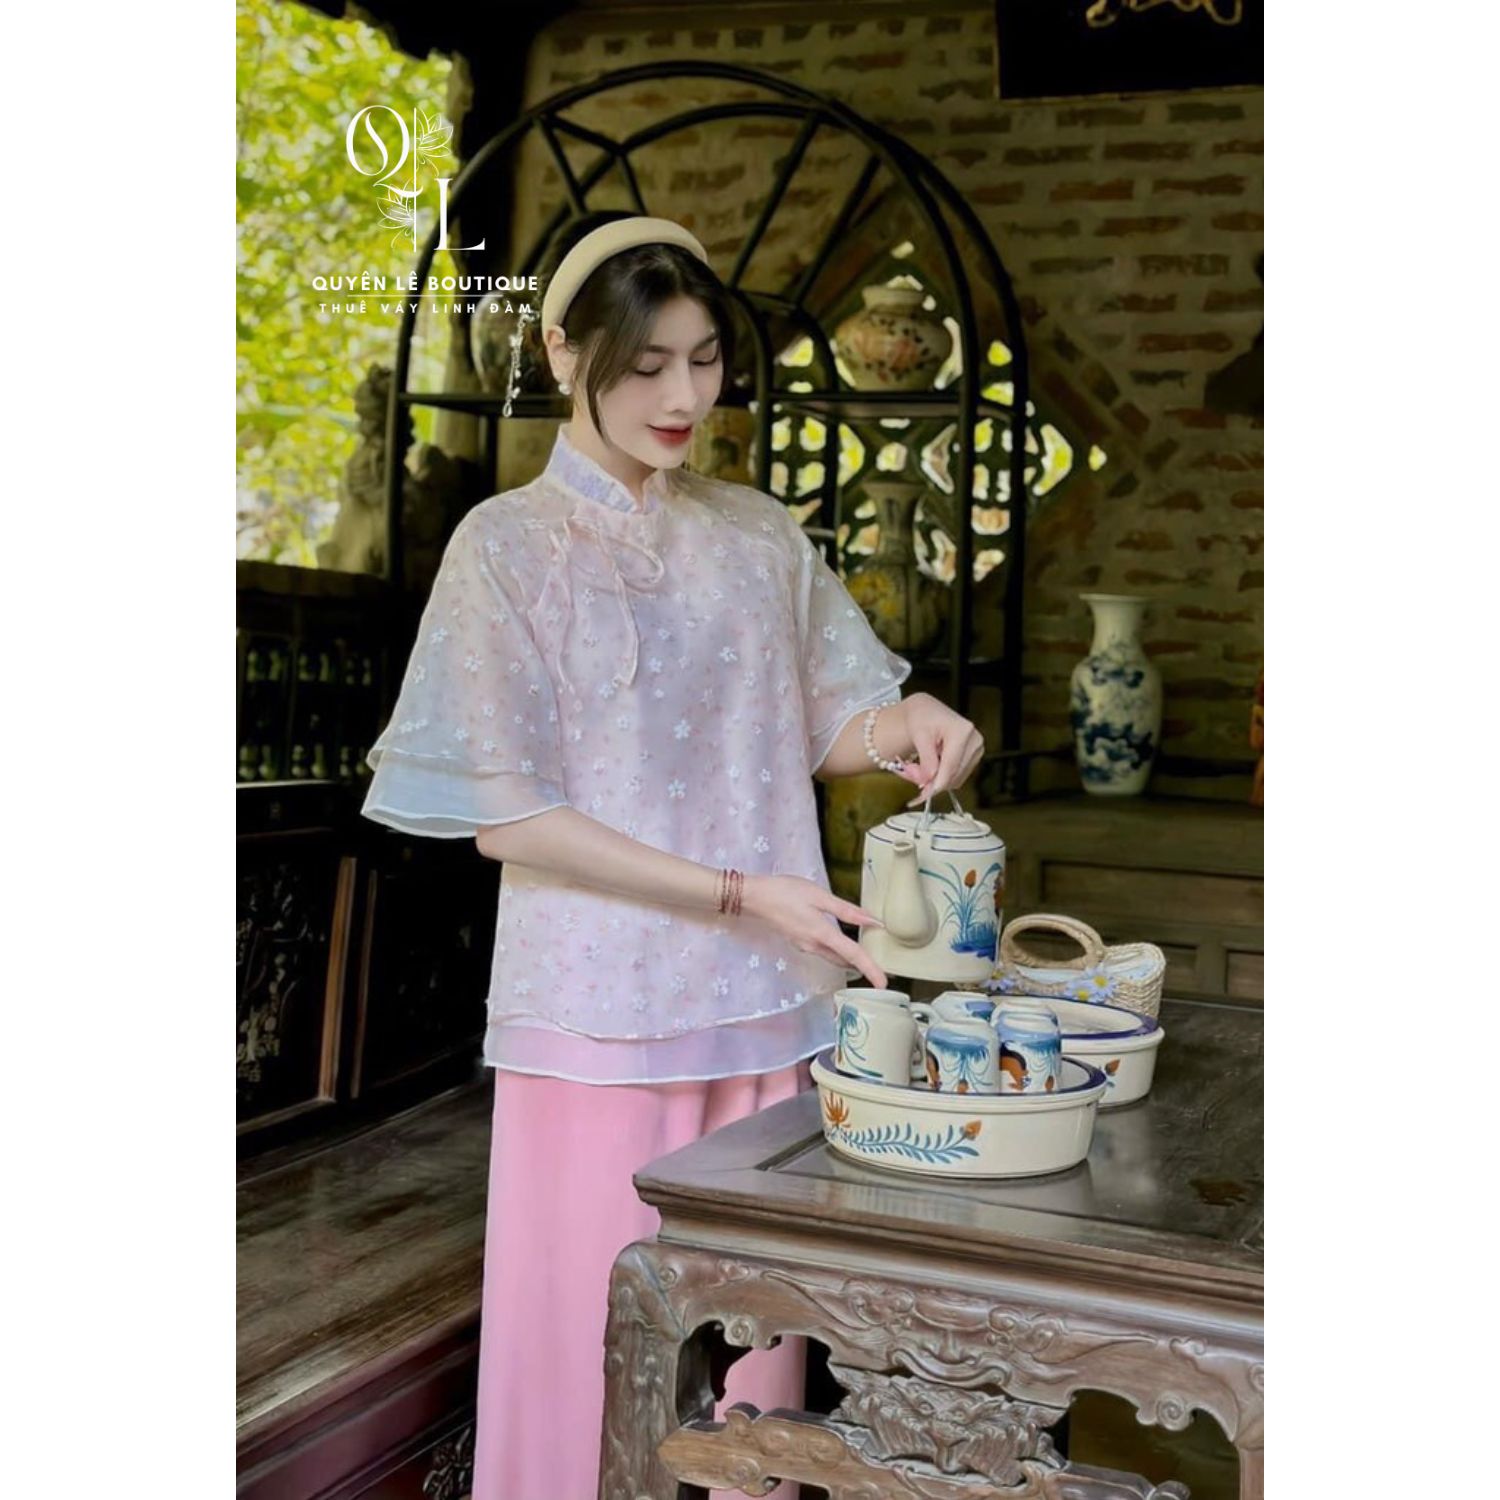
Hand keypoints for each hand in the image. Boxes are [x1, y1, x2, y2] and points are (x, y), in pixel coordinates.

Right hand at [741, 874, 888, 987]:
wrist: (753, 898)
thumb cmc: (785, 892)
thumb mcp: (819, 896)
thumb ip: (846, 910)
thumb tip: (873, 921)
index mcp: (822, 934)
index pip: (853, 955)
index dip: (870, 969)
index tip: (883, 983)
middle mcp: (814, 946)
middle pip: (844, 961)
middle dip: (863, 967)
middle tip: (881, 969)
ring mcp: (805, 946)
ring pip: (834, 958)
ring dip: (851, 960)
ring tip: (868, 958)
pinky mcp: (800, 942)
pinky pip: (825, 952)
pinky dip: (839, 952)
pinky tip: (844, 944)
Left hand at [894, 693, 985, 807]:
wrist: (927, 711)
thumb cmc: (923, 717)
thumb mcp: (919, 735)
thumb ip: (926, 759)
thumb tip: (929, 779)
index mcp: (963, 731)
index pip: (951, 766)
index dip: (937, 783)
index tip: (925, 794)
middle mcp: (974, 740)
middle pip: (955, 774)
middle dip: (935, 783)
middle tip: (918, 784)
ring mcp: (977, 748)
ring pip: (957, 778)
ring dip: (939, 780)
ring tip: (923, 769)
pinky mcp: (975, 756)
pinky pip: (959, 775)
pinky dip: (945, 776)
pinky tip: (935, 766)